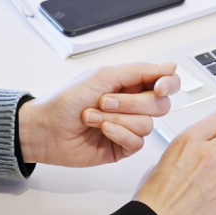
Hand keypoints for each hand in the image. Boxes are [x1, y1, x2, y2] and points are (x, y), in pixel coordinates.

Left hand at [19, 63, 180, 167]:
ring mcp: (128, 127)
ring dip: (117, 119)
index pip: (166, 82)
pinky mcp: (122, 147)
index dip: (168, 84)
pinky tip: (102, 130)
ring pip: (147, 125)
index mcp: (131, 84)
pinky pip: (137, 143)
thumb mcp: (103, 76)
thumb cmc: (67, 99)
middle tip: (104, 101)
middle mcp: (133, 105)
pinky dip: (118, 134)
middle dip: (131, 103)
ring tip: (92, 116)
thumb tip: (170, 66)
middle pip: (160, 105)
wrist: (46, 128)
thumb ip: (139, 71)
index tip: (158, 87)